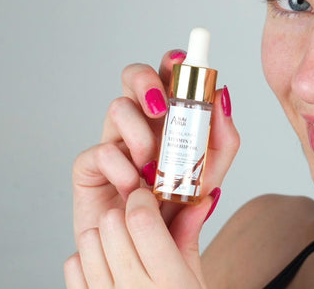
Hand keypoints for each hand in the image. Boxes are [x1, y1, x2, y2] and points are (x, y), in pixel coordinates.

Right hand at [64, 50, 238, 286]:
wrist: (146, 254)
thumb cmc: (175, 211)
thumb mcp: (210, 176)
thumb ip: (223, 141)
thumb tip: (223, 99)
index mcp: (168, 119)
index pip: (167, 76)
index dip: (172, 61)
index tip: (184, 59)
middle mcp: (139, 123)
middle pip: (133, 76)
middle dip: (147, 80)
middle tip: (161, 106)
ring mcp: (113, 142)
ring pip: (117, 107)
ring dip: (139, 134)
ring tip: (152, 169)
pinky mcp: (89, 168)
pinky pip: (100, 151)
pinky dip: (122, 169)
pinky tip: (133, 189)